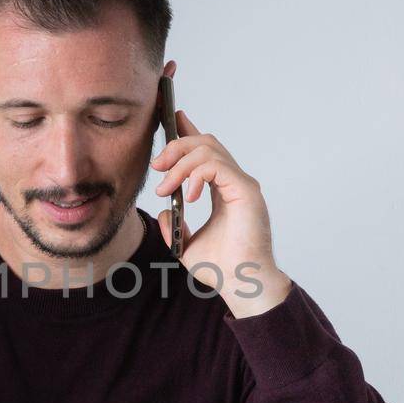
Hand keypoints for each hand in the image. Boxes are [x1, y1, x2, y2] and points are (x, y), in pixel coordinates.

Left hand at [150, 61, 292, 317]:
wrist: (241, 283)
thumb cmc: (222, 268)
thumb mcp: (186, 245)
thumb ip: (175, 226)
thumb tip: (162, 211)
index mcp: (224, 190)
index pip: (206, 151)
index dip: (188, 131)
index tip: (172, 119)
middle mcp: (235, 182)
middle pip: (205, 142)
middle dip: (176, 146)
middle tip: (157, 166)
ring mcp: (242, 184)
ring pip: (209, 149)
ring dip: (180, 163)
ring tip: (166, 187)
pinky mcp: (246, 191)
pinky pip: (216, 166)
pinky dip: (196, 175)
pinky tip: (188, 196)